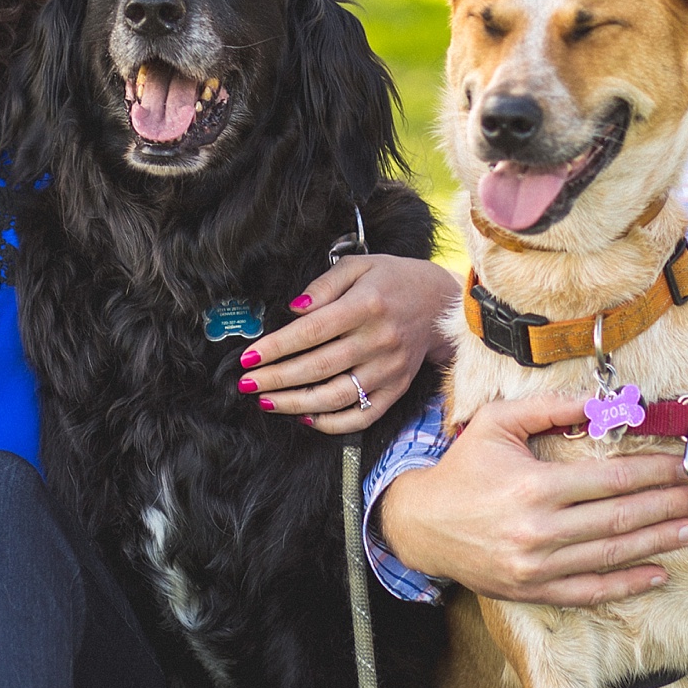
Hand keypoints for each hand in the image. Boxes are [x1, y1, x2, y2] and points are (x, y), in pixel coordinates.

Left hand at [242, 253, 458, 433]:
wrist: (440, 303)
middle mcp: (379, 340)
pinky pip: (361, 416)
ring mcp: (389, 369)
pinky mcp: (396, 390)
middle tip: (247, 383)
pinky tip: (306, 416)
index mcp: (367, 304)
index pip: (312, 331)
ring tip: (267, 401)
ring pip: (335, 396)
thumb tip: (293, 310)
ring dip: (295, 403)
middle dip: (276, 378)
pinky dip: (331, 422)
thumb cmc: (392, 279)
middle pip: (318, 367)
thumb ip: (324, 284)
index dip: (278, 346)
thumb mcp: (359, 266)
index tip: (250, 356)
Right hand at [377, 394, 687, 605]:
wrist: (424, 525)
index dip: (651, 474)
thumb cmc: (465, 467)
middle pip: (618, 519)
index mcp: (535, 486)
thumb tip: (604, 400)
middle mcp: (540, 531)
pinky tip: (656, 574)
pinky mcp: (534, 592)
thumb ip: (553, 409)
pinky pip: (590, 592)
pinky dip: (626, 585)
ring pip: (611, 556)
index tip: (681, 466)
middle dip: (665, 506)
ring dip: (656, 543)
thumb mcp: (501, 423)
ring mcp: (538, 567)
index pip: (609, 480)